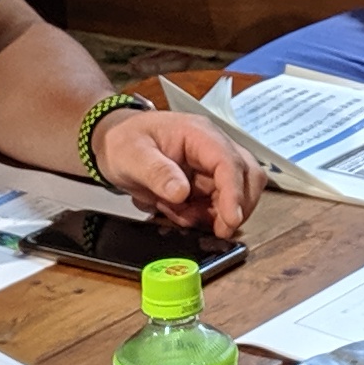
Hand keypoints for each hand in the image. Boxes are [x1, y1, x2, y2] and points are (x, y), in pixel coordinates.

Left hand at [94, 110, 260, 238]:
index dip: (234, 192)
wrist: (115, 143)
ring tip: (178, 213)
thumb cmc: (124, 141)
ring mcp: (211, 166)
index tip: (230, 220)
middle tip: (219, 230)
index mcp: (198, 134)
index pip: (228, 161)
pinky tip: (177, 211)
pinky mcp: (207, 183)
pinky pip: (218, 205)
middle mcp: (213, 148)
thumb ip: (156, 172)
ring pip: (237, 194)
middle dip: (238, 206)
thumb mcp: (131, 155)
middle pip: (248, 176)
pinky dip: (204, 216)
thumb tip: (181, 193)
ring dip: (215, 214)